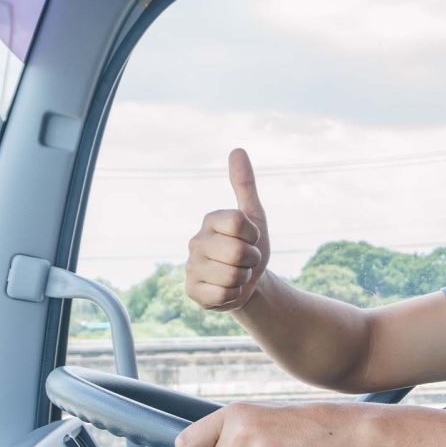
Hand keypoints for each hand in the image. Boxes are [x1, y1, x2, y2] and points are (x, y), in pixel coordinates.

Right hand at [185, 148, 270, 310]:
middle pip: (237, 252)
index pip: (239, 222)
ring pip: (232, 276)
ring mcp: (190, 267)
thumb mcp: (255, 216)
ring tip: (237, 274)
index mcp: (210, 220)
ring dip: (243, 279)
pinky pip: (221, 295)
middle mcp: (196, 241)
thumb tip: (237, 150)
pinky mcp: (191, 291)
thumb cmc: (251, 246)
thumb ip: (245, 185)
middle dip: (251, 260)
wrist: (249, 283)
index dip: (254, 235)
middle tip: (246, 260)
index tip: (252, 238)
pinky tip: (226, 290)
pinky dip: (232, 295)